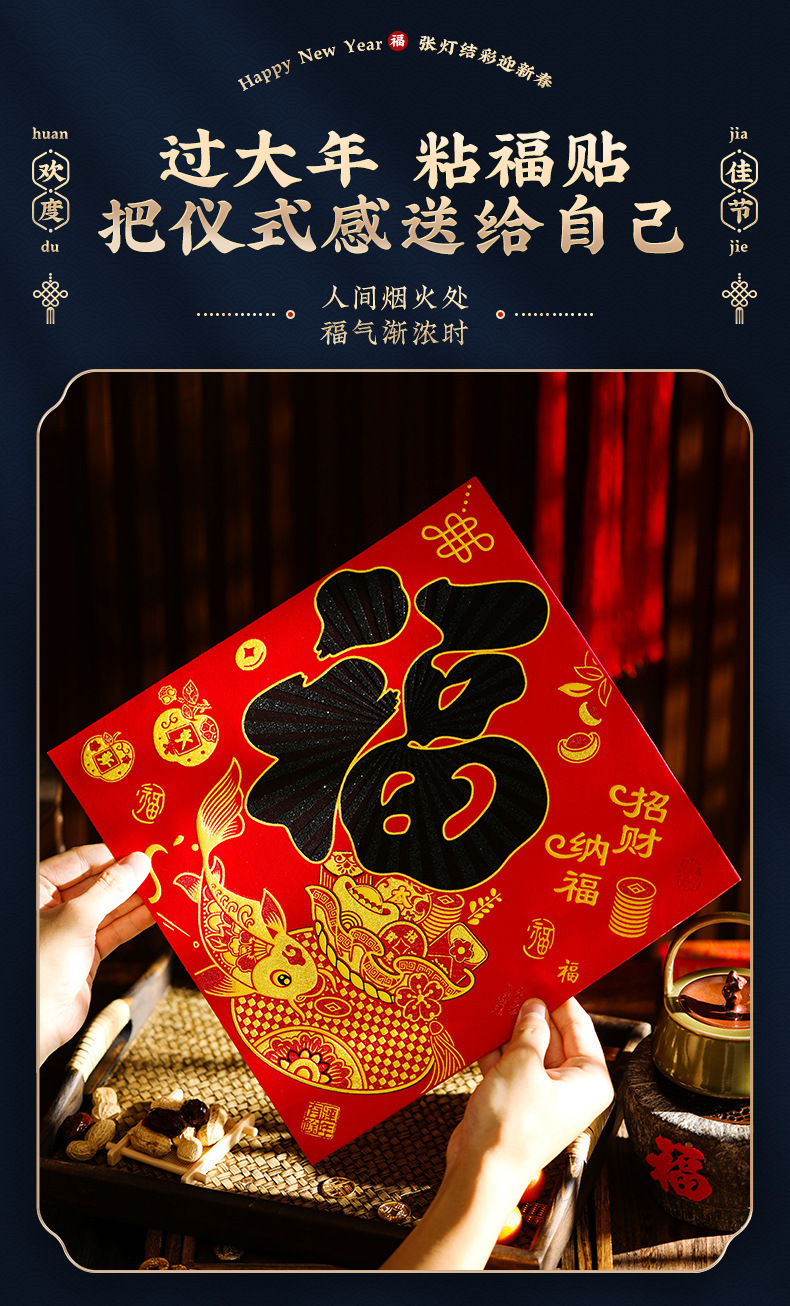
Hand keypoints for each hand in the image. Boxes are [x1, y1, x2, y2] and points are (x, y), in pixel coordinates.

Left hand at [39, 844, 154, 1064]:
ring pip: (110, 908)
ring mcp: (72, 932)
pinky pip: (115, 931)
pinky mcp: (87, 955)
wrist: (35, 1023)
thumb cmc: (41, 965)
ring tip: (167, 888)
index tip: (143, 850)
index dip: (111, 855)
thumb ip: (110, 888)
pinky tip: (158, 913)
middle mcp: (54, 908)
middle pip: (97, 883)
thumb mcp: (77, 917)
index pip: (80, 861)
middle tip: (162, 868)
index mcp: (38, 889)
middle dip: (129, 878)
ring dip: (138, 900)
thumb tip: (139, 862)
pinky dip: (136, 922)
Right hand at [381, 997, 612, 1270]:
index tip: (543, 971)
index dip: (559, 998)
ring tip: (494, 1002)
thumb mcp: (522, 1064)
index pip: (579, 1025)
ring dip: (511, 1032)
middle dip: (531, 1014)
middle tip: (513, 982)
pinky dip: (498, 1052)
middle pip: (554, 1036)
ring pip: (530, 1050)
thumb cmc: (510, 1125)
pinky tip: (481, 1031)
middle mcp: (573, 1088)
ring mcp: (545, 1095)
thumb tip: (535, 1005)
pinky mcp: (520, 1102)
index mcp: (590, 1080)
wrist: (480, 1172)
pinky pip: (513, 1067)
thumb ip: (530, 1029)